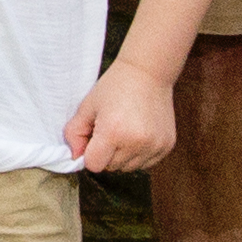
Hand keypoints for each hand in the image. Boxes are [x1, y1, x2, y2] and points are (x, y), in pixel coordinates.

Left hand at [67, 57, 177, 175]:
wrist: (148, 73)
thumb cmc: (114, 87)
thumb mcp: (87, 107)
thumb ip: (74, 134)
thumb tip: (76, 158)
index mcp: (113, 133)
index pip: (94, 165)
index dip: (90, 153)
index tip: (94, 136)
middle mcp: (136, 143)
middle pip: (111, 167)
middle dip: (106, 153)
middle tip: (110, 128)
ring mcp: (154, 146)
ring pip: (128, 168)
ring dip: (123, 155)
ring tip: (125, 130)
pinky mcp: (166, 146)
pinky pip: (145, 163)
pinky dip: (139, 153)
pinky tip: (138, 132)